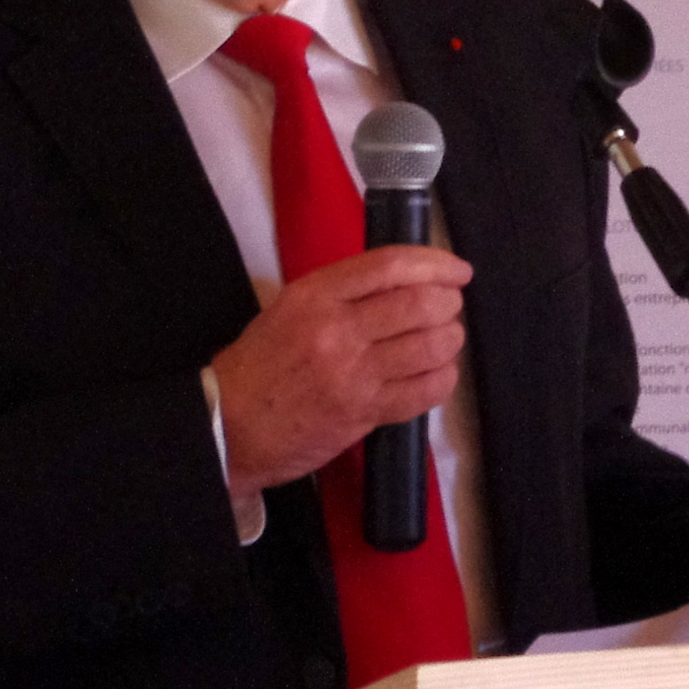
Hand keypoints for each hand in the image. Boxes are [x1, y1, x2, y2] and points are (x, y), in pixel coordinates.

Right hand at [210, 246, 472, 504]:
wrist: (231, 425)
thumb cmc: (261, 364)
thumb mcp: (290, 308)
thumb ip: (344, 292)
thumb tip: (405, 283)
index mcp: (316, 295)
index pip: (391, 266)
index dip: (435, 263)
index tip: (458, 271)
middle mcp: (338, 330)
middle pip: (420, 304)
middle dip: (448, 304)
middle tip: (450, 308)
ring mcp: (353, 374)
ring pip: (430, 347)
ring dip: (450, 340)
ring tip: (445, 339)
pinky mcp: (365, 413)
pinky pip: (426, 391)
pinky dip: (443, 378)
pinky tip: (438, 373)